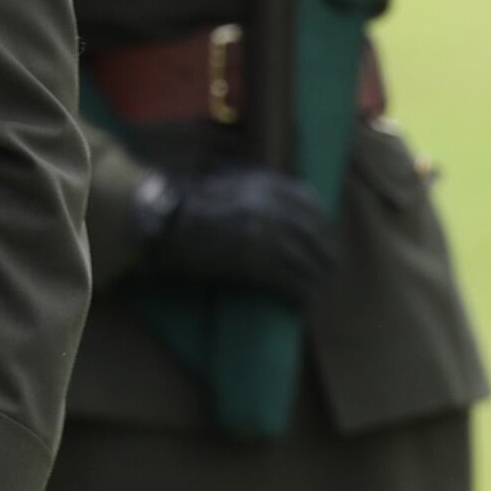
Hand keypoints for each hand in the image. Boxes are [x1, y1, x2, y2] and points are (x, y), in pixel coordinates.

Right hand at [133, 165, 339, 306]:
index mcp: (267, 185)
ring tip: (316, 295)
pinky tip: (301, 306)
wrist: (162, 222)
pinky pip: (290, 283)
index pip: (312, 205)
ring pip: (308, 264)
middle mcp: (272, 206)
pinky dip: (300, 296)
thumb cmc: (189, 204)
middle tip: (328, 276)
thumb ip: (260, 191)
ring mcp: (265, 233)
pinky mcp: (255, 261)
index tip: (326, 243)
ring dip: (316, 283)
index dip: (325, 228)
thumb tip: (289, 208)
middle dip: (326, 260)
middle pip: (316, 238)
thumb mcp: (230, 184)